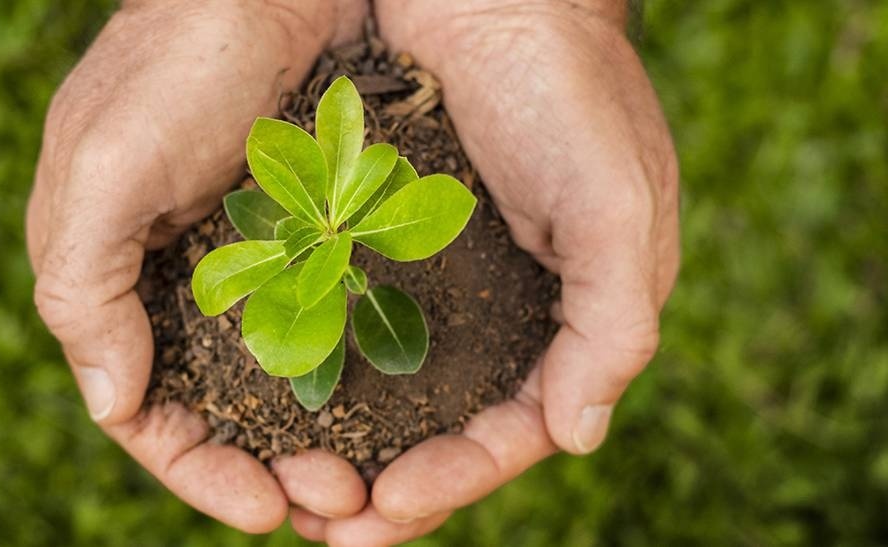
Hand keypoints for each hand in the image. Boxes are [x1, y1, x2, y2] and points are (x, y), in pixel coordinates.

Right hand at [25, 0, 371, 532]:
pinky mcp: (306, 234)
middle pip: (216, 409)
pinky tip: (391, 401)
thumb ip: (84, 286)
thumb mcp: (103, 168)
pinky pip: (322, 326)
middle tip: (338, 500)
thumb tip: (111, 405)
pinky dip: (347, 372)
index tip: (266, 510)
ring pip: (276, 380)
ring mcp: (245, 259)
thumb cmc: (175, 62)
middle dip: (268, 467)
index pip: (144, 410)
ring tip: (370, 474)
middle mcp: (176, 280)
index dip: (198, 470)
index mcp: (110, 279)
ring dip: (316, 433)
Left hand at [300, 1, 680, 542]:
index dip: (458, 477)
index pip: (516, 429)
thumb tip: (575, 437)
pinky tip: (270, 401)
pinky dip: (314, 372)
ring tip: (289, 491)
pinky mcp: (376, 241)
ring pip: (389, 393)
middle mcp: (498, 311)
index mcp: (565, 318)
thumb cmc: (567, 87)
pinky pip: (344, 325)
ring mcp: (434, 279)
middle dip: (390, 488)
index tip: (387, 507)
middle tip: (327, 529)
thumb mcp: (617, 204)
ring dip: (344, 448)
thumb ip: (612, 324)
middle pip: (444, 429)